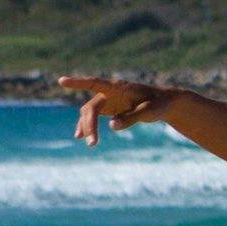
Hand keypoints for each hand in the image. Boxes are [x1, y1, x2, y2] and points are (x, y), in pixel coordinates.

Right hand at [59, 75, 174, 145]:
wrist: (164, 103)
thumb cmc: (159, 104)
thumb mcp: (150, 112)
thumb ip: (131, 118)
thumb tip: (111, 125)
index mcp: (119, 87)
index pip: (95, 83)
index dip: (78, 83)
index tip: (61, 81)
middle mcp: (110, 92)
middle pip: (92, 107)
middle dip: (90, 124)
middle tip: (93, 143)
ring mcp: (108, 100)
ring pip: (89, 113)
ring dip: (88, 128)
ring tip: (92, 144)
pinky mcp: (109, 108)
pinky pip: (93, 117)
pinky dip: (87, 126)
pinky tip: (80, 136)